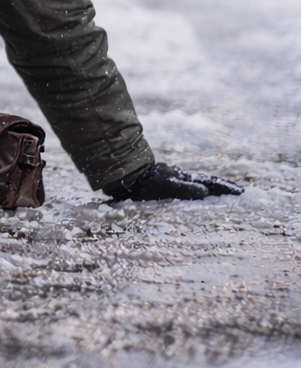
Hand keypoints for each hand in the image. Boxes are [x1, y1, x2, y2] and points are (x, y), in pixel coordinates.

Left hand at [108, 161, 244, 200]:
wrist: (125, 174)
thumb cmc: (144, 183)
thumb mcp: (166, 186)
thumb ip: (185, 189)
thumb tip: (206, 192)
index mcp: (184, 179)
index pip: (210, 183)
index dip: (225, 188)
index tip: (241, 192)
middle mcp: (181, 177)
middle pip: (207, 182)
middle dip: (223, 188)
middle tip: (240, 192)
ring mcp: (174, 179)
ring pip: (198, 183)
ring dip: (213, 188)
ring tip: (226, 193)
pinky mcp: (166, 181)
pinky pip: (188, 185)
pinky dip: (199, 189)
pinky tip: (200, 193)